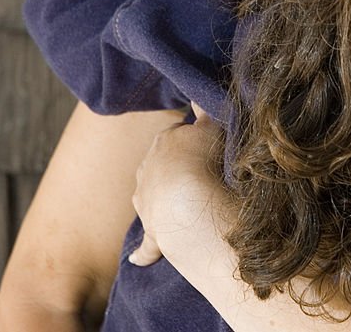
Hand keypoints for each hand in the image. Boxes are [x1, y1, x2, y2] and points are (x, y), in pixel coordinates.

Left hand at [128, 104, 225, 266]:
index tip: (206, 146)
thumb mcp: (210, 128)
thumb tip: (198, 90)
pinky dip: (145, 252)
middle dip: (175, 169)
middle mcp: (148, 171)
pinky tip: (140, 260)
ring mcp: (147, 203)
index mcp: (164, 143)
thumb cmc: (202, 159)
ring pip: (150, 199)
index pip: (176, 135)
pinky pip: (148, 245)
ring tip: (185, 208)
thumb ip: (205, 111)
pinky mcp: (152, 234)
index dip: (192, 139)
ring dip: (161, 202)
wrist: (185, 200)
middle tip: (201, 176)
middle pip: (160, 166)